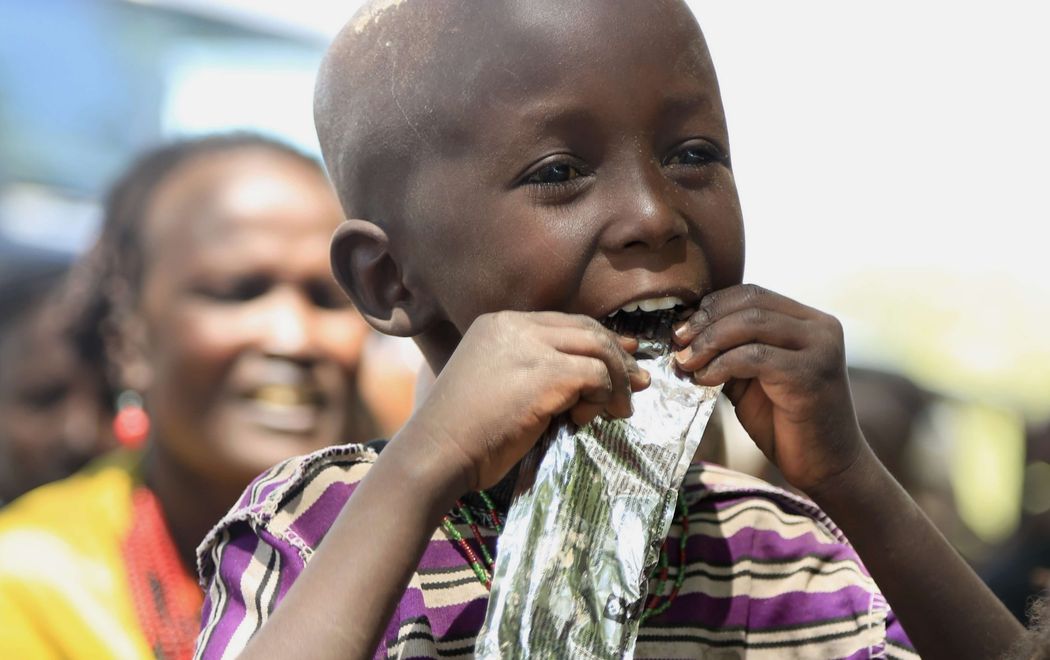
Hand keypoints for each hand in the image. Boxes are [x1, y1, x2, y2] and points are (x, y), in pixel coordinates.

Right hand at [402, 311, 649, 491]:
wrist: (437, 452)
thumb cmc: (463, 432)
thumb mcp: (495, 385)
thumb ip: (532, 371)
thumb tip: (588, 376)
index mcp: (498, 323)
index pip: (564, 323)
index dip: (599, 339)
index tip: (625, 356)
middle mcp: (514, 326)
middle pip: (586, 330)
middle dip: (619, 357)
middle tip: (639, 383)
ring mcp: (529, 346)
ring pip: (598, 349)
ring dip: (616, 381)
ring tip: (618, 409)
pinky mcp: (545, 373)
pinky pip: (596, 376)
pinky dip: (603, 397)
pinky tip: (586, 420)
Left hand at [673, 284, 863, 492]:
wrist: (826, 466)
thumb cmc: (785, 422)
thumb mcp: (751, 377)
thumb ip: (730, 350)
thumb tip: (685, 332)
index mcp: (808, 321)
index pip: (752, 294)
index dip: (712, 305)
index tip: (683, 326)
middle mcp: (820, 327)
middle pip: (750, 303)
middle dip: (706, 320)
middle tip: (678, 341)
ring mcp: (820, 348)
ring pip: (751, 324)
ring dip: (709, 340)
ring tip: (686, 361)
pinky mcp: (810, 374)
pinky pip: (754, 356)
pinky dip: (722, 364)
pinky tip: (705, 379)